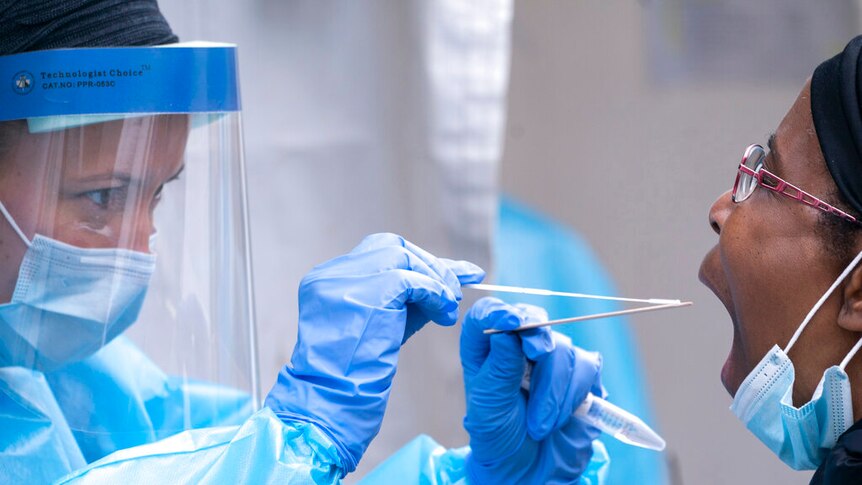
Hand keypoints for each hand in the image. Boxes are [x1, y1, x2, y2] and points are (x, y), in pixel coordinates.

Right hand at [265, 233, 484, 473]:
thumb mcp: (383, 325)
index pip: (379, 254)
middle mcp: (331, 275)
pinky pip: (410, 280)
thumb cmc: (356, 374)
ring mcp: (343, 281)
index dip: (418, 264)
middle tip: (454, 291)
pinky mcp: (364, 294)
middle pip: (390, 247)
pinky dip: (434, 293)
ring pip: (401, 257)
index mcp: (326, 280)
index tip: (448, 280)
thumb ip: (412, 298)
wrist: (332, 402)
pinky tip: (445, 314)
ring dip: (434, 280)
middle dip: (429, 265)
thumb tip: (456, 278)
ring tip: (450, 308)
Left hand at [461, 297, 602, 483]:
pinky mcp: (579, 373)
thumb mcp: (489, 408)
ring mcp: (551, 358)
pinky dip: (573, 395)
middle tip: (535, 357)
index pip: (487, 314)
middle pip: (532, 320)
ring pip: (562, 348)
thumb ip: (499, 370)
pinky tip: (559, 418)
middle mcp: (518, 346)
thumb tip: (505, 334)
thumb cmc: (499, 437)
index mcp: (485, 349)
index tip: (511, 322)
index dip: (499, 311)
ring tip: (539, 425)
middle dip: (537, 340)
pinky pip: (586, 367)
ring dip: (553, 389)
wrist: (529, 468)